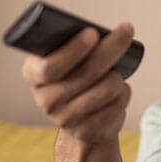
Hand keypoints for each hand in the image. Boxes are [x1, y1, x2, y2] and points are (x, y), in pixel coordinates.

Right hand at [22, 22, 135, 144]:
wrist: (78, 117)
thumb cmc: (74, 76)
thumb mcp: (65, 59)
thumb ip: (73, 46)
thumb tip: (101, 33)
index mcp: (33, 74)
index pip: (50, 66)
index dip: (73, 50)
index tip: (93, 33)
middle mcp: (45, 99)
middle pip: (86, 73)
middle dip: (110, 49)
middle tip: (126, 30)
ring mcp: (65, 118)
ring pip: (106, 88)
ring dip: (118, 76)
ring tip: (118, 71)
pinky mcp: (86, 131)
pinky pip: (116, 106)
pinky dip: (124, 93)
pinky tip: (120, 90)